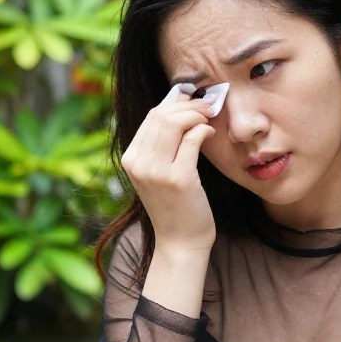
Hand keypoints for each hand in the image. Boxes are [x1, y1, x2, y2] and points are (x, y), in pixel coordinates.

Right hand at [121, 88, 217, 251]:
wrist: (180, 241)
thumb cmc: (174, 205)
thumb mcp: (158, 172)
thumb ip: (162, 143)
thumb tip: (178, 103)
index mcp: (130, 159)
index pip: (151, 116)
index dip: (175, 102)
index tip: (193, 100)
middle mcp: (138, 163)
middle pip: (161, 115)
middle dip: (188, 104)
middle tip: (207, 105)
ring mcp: (157, 171)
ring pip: (175, 122)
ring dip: (197, 114)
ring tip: (209, 118)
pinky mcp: (178, 178)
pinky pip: (193, 139)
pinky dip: (204, 130)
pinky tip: (210, 133)